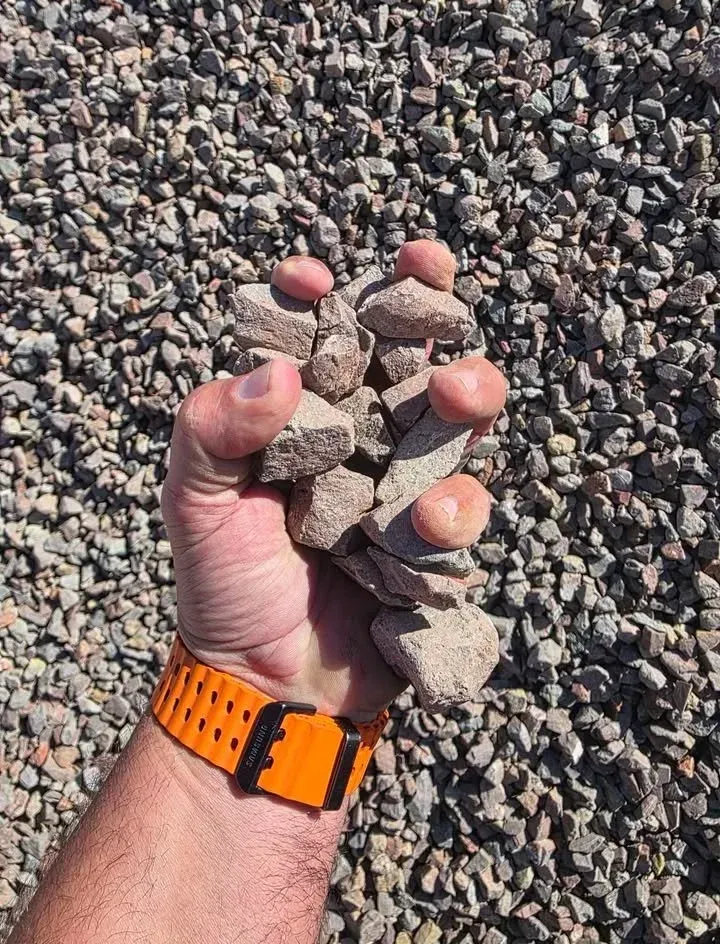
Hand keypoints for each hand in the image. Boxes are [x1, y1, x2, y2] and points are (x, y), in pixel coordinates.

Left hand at [160, 240, 506, 721]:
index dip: (323, 295)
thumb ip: (210, 431)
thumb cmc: (225, 585)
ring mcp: (405, 484)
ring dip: (468, 392)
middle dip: (427, 312)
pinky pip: (463, 505)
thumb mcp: (193, 504)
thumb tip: (273, 374)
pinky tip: (426, 524)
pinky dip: (453, 506)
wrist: (266, 684)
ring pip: (456, 419)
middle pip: (408, 356)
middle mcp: (360, 437)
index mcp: (301, 417)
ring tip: (460, 391)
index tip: (311, 274)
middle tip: (433, 280)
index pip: (320, 335)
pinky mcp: (438, 540)